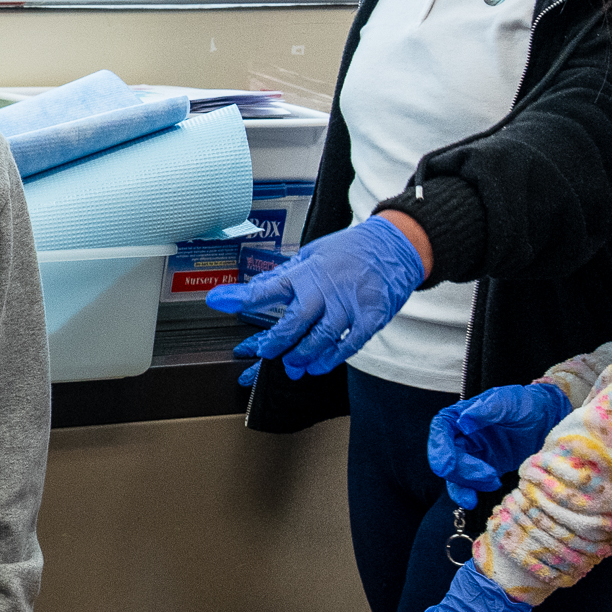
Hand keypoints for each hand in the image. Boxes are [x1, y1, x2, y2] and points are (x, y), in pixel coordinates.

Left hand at [206, 219, 428, 380]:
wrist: (395, 246)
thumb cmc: (349, 251)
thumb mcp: (311, 254)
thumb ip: (284, 276)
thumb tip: (254, 288)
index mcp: (307, 271)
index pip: (269, 286)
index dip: (241, 296)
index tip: (217, 300)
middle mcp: (326, 288)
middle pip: (295, 320)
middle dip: (276, 341)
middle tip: (266, 352)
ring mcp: (350, 303)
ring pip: (321, 337)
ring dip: (303, 355)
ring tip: (293, 364)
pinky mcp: (371, 317)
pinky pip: (349, 344)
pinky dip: (331, 358)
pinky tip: (318, 365)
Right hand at [428, 383, 568, 505]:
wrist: (547, 421)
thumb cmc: (527, 405)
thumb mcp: (510, 401)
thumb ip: (488, 408)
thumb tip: (464, 420)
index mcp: (462, 415)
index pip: (441, 429)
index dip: (439, 447)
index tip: (447, 465)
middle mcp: (462, 436)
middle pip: (446, 456)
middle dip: (460, 470)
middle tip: (487, 475)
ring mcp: (471, 455)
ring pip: (454, 474)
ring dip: (466, 484)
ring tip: (493, 482)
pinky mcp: (481, 470)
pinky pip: (468, 484)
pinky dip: (469, 492)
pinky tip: (476, 498)